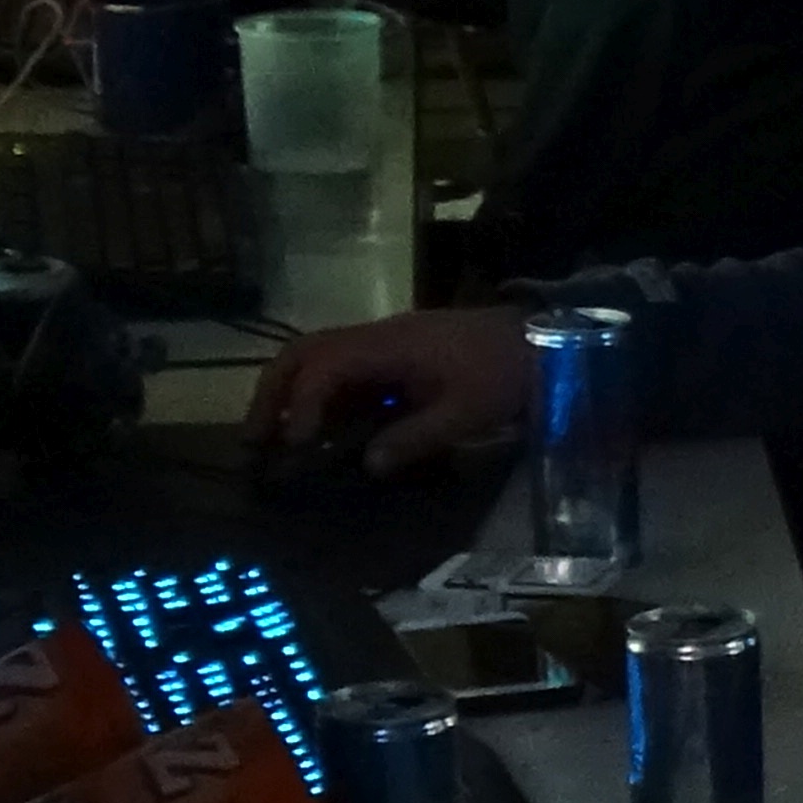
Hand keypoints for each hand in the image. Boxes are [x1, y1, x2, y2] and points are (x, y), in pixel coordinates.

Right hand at [247, 306, 539, 470]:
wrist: (548, 339)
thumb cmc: (510, 371)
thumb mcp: (469, 411)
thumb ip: (417, 437)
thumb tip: (368, 465)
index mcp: (391, 344)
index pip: (325, 367)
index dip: (301, 405)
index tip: (295, 445)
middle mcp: (379, 337)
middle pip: (306, 353)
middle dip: (273, 393)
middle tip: (254, 440)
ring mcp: (387, 343)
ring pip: (320, 360)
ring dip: (293, 396)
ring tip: (276, 442)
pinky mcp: (398, 356)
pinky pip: (348, 373)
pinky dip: (325, 399)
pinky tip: (322, 435)